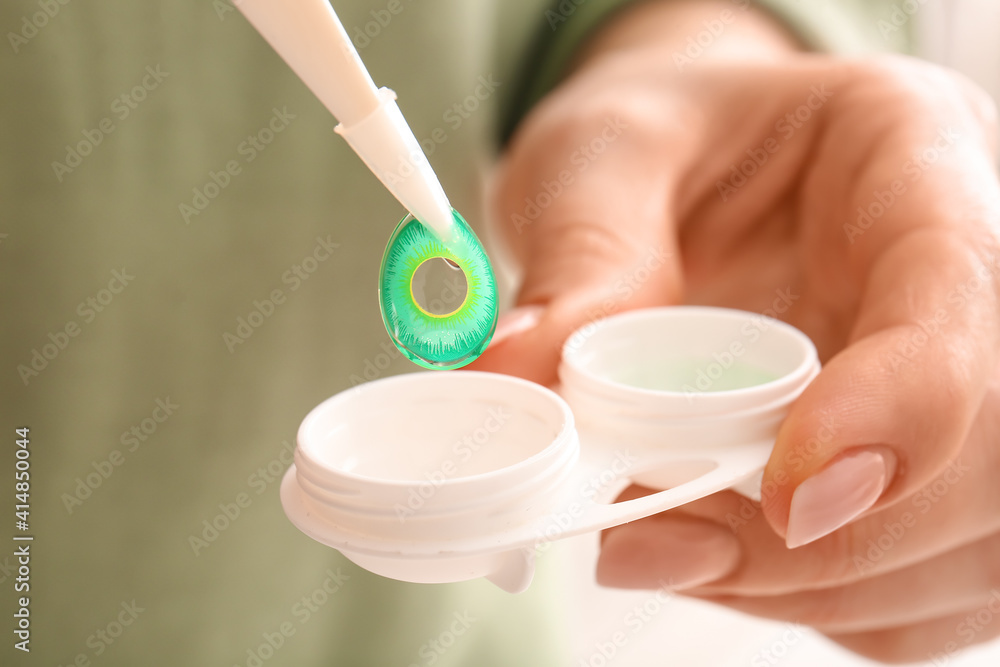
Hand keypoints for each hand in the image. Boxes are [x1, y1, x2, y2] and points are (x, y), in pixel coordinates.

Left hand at [470, 1, 999, 661]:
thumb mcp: (599, 159)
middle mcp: (964, 270)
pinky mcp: (919, 462)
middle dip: (830, 540)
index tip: (785, 497)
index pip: (958, 293)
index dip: (898, 412)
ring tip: (656, 545)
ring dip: (805, 586)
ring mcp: (958, 378)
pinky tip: (708, 558)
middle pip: (988, 454)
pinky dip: (808, 603)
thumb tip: (525, 375)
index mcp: (907, 154)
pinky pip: (910, 585)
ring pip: (964, 544)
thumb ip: (584, 260)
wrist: (674, 170)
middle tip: (654, 541)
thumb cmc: (653, 140)